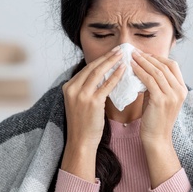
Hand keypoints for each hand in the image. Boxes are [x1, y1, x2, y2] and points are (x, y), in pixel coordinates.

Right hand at [60, 46, 125, 180]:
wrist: (81, 142)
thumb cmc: (83, 124)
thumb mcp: (80, 103)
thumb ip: (87, 89)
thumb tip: (102, 76)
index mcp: (68, 87)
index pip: (86, 69)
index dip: (100, 60)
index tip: (111, 53)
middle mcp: (72, 88)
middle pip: (92, 67)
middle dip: (107, 57)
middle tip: (119, 50)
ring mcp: (81, 95)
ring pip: (98, 73)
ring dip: (111, 62)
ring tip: (123, 55)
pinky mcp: (91, 102)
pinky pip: (106, 85)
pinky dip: (115, 76)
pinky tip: (124, 70)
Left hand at [130, 51, 186, 144]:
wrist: (157, 138)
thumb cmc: (155, 119)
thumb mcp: (159, 98)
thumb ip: (156, 84)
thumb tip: (144, 69)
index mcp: (182, 89)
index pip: (173, 66)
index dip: (158, 58)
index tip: (144, 54)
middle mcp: (180, 91)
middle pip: (165, 66)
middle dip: (149, 57)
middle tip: (135, 52)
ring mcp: (172, 96)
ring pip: (157, 71)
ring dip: (143, 62)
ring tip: (132, 56)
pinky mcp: (161, 100)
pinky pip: (149, 81)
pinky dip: (140, 71)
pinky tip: (132, 67)